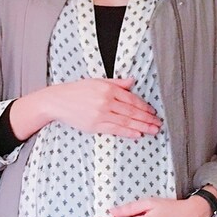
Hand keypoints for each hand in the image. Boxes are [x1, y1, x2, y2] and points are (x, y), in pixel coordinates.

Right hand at [47, 75, 161, 139]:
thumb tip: (132, 81)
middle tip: (158, 123)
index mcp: (108, 89)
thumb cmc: (77, 91)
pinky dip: (127, 132)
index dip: (144, 107)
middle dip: (147, 118)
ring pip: (126, 122)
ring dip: (141, 127)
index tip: (153, 112)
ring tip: (152, 130)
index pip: (131, 99)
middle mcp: (106, 101)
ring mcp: (100, 114)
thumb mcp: (97, 81)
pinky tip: (137, 134)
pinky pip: (115, 130)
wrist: (58, 101)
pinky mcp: (95, 125)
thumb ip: (117, 83)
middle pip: (132, 112)